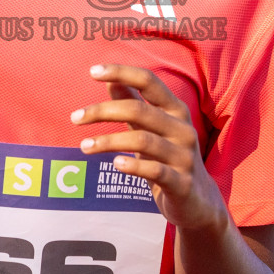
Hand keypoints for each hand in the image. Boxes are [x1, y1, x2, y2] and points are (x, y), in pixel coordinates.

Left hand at [72, 64, 228, 234]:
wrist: (199, 202)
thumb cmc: (169, 158)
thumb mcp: (152, 129)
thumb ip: (134, 104)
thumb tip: (110, 80)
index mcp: (176, 110)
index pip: (149, 82)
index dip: (122, 72)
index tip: (92, 71)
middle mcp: (183, 129)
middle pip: (139, 110)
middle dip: (103, 111)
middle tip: (75, 118)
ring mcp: (184, 156)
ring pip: (143, 140)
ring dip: (108, 141)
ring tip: (84, 146)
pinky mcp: (182, 183)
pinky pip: (156, 171)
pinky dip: (133, 165)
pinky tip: (115, 164)